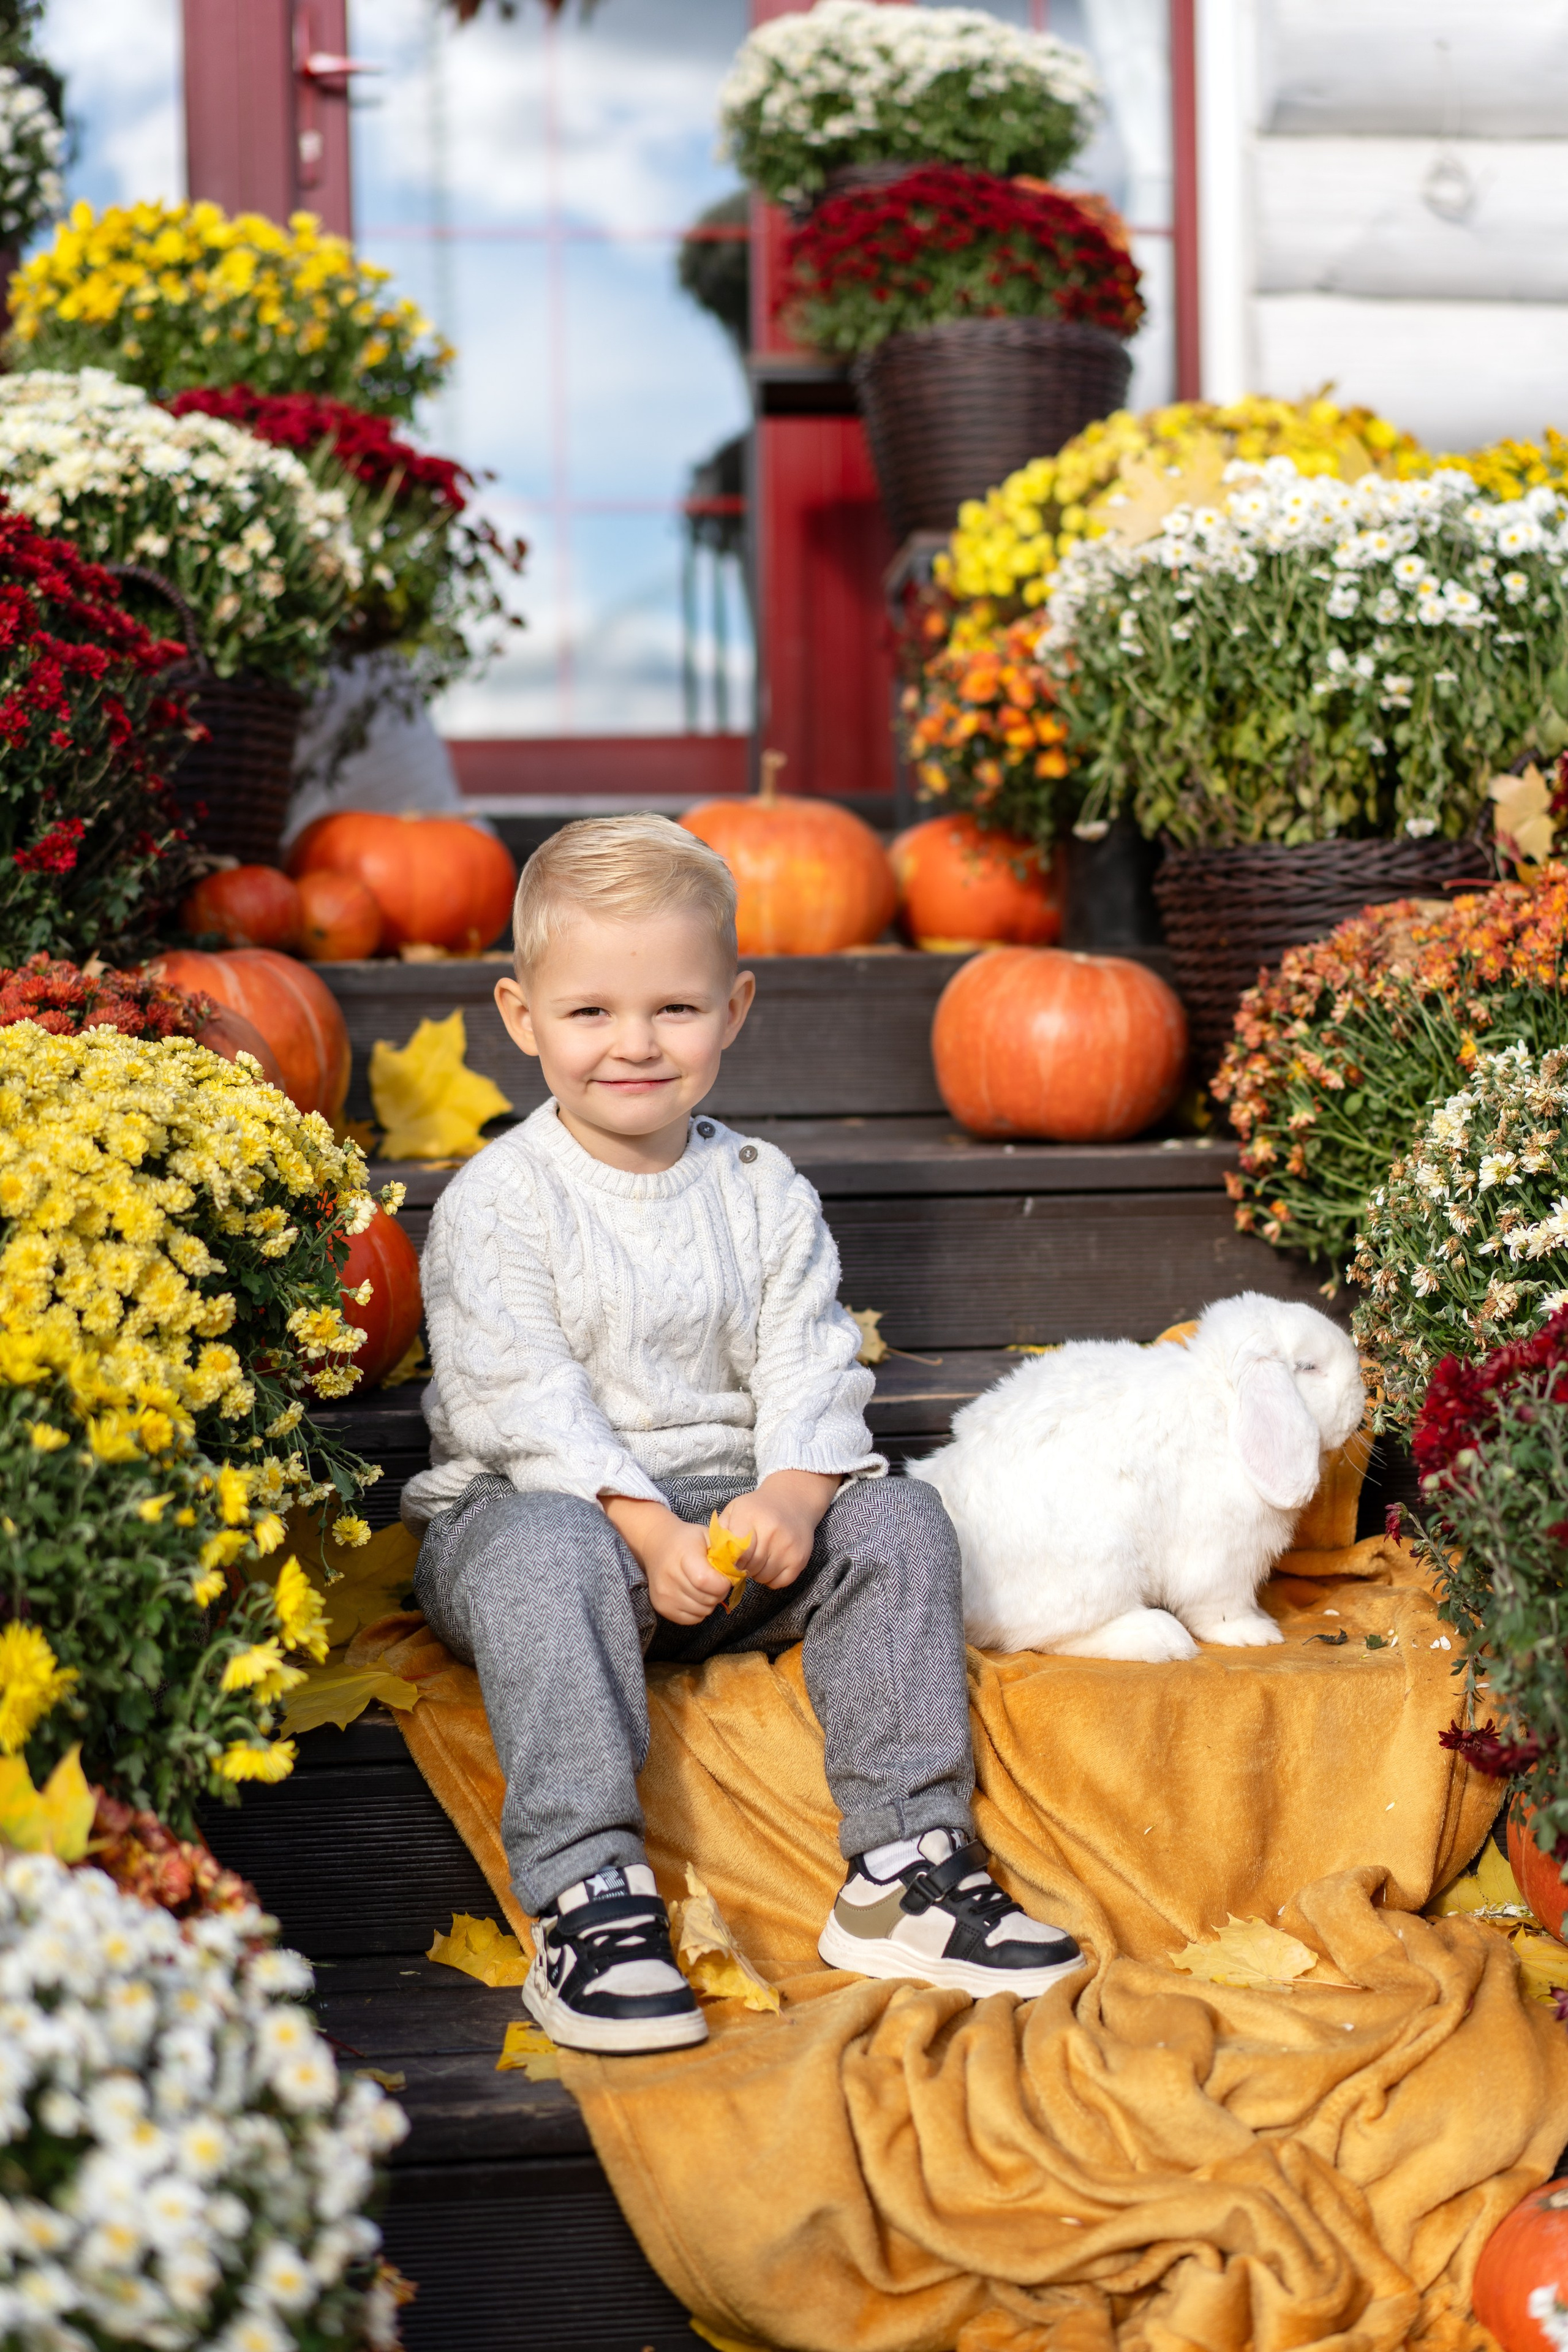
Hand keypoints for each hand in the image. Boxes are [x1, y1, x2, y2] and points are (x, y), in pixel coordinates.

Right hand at [603, 1495, 731, 1625]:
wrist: (656, 1544)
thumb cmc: (688, 1540)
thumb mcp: (708, 1535)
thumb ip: (726, 1551)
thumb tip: (740, 1569)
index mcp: (683, 1556)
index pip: (707, 1581)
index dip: (722, 1583)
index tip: (723, 1575)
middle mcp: (670, 1577)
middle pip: (707, 1599)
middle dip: (718, 1592)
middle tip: (714, 1579)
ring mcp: (664, 1595)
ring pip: (702, 1611)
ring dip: (709, 1601)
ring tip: (703, 1586)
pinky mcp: (661, 1607)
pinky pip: (692, 1619)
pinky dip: (699, 1610)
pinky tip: (694, 1594)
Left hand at [718, 1469, 840, 1591]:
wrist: (793, 1500)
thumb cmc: (758, 1508)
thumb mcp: (735, 1510)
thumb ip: (721, 1533)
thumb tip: (714, 1559)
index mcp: (751, 1517)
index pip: (734, 1552)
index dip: (729, 1559)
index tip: (730, 1557)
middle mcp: (772, 1532)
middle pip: (748, 1566)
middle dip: (743, 1566)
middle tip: (744, 1557)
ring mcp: (788, 1546)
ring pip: (762, 1577)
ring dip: (757, 1572)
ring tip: (759, 1556)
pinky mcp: (799, 1559)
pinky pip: (778, 1583)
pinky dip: (772, 1578)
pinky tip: (771, 1562)